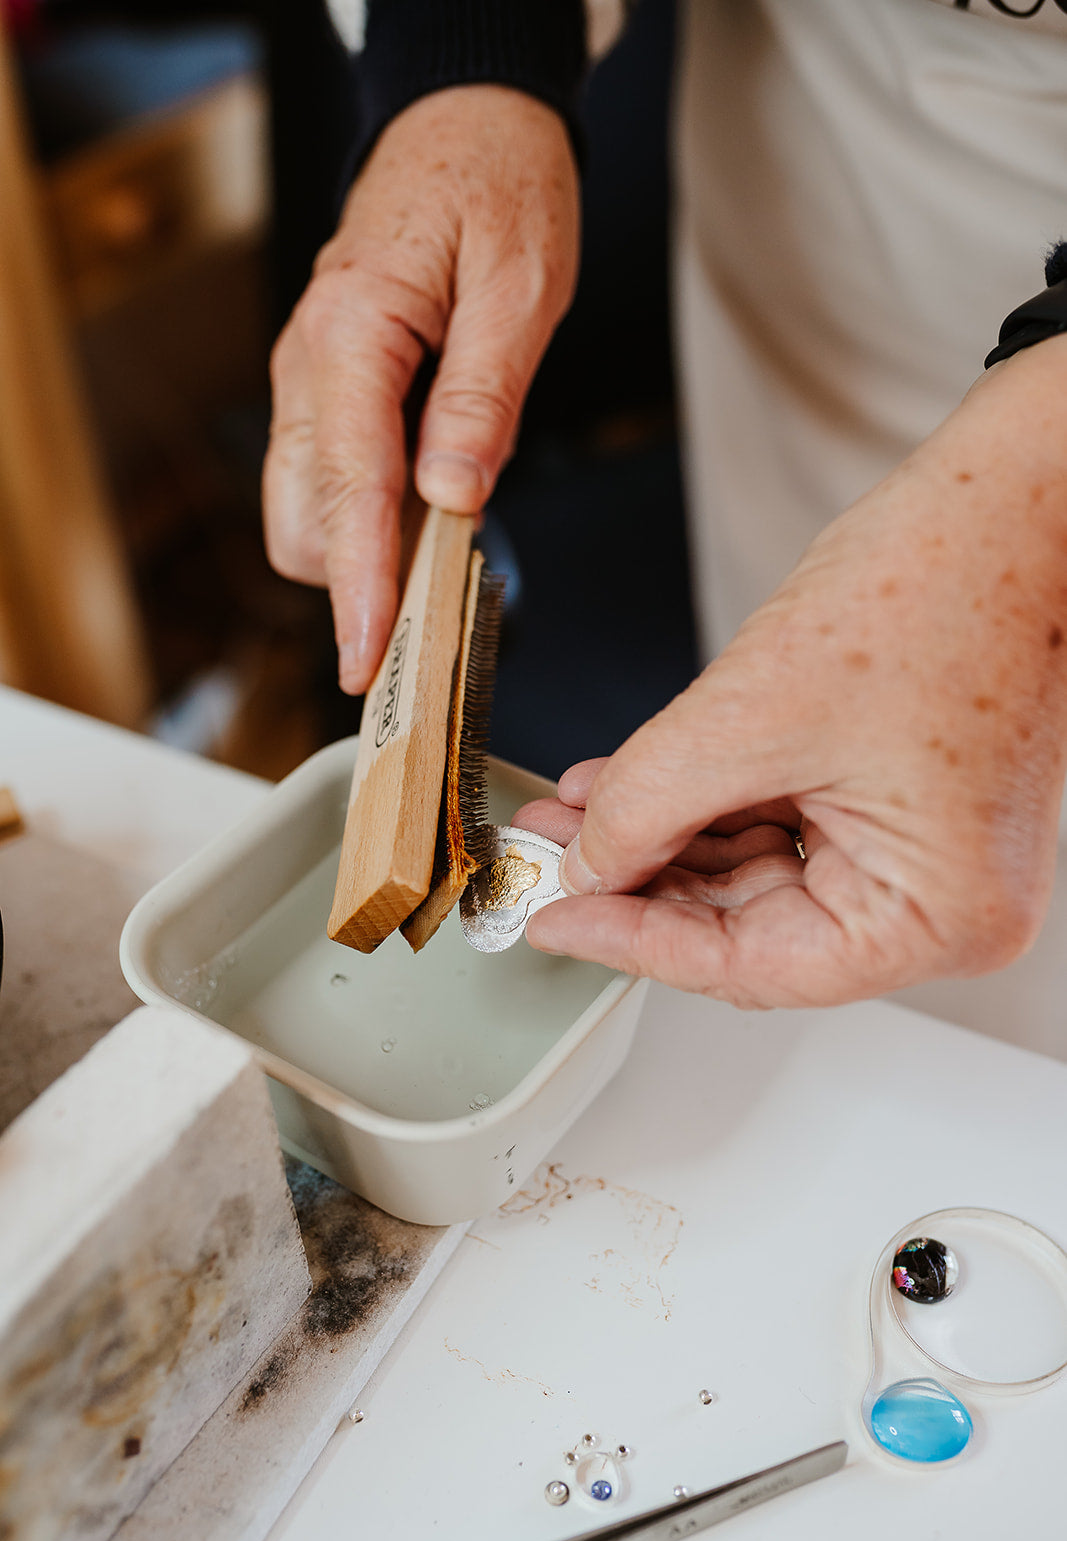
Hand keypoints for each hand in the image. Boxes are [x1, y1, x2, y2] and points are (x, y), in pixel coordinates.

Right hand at [263, 86, 579, 691]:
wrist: (464, 122)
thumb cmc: (497, 187)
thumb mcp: (518, 289)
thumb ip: (482, 399)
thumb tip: (455, 498)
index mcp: (353, 334)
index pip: (351, 487)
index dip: (362, 584)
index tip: (371, 658)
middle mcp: (310, 363)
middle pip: (302, 519)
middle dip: (354, 585)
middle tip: (430, 630)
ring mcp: (309, 379)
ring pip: (304, 509)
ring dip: (360, 556)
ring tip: (442, 571)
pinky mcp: (326, 391)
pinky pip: (327, 479)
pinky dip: (366, 520)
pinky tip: (425, 522)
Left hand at [518, 339, 1066, 1006]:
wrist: (1012, 498)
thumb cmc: (944, 585)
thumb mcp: (753, 714)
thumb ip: (650, 804)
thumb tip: (586, 863)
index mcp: (935, 914)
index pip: (752, 967)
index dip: (635, 943)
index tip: (553, 921)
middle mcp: (940, 902)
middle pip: (751, 927)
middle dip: (640, 881)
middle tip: (548, 860)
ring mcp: (921, 853)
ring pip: (755, 874)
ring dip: (661, 839)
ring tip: (574, 814)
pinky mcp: (899, 803)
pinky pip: (782, 825)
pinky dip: (703, 804)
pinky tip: (629, 786)